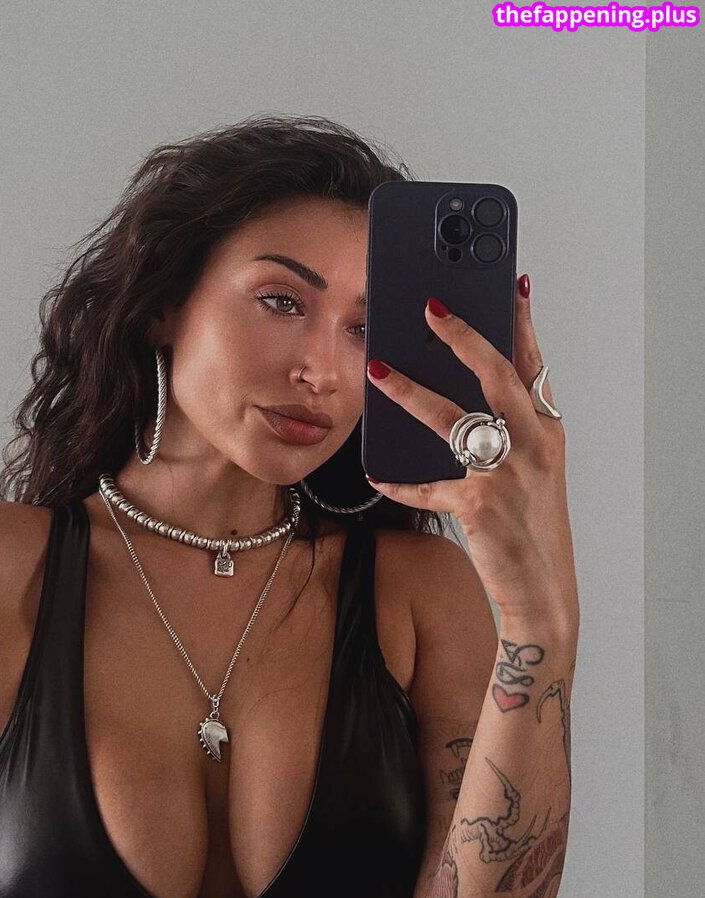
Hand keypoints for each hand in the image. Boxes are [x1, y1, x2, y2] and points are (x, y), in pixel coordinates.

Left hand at [365, 276, 578, 629]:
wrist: (542, 590)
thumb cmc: (531, 526)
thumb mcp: (532, 471)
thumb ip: (507, 431)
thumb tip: (461, 393)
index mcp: (547, 433)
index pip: (534, 366)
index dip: (523, 322)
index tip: (512, 282)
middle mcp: (533, 446)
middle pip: (497, 376)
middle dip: (463, 336)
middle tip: (431, 306)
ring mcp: (507, 475)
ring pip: (453, 420)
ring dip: (410, 392)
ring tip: (378, 370)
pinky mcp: (479, 506)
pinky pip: (428, 487)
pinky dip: (400, 484)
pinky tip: (376, 477)